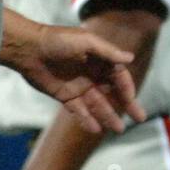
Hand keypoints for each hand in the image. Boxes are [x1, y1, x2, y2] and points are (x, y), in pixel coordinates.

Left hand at [1, 22, 146, 133]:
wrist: (29, 49)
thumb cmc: (59, 40)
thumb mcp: (86, 42)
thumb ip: (108, 51)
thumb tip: (130, 58)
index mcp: (100, 59)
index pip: (119, 76)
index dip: (127, 88)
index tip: (132, 99)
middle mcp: (92, 74)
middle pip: (113, 92)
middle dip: (126, 104)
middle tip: (140, 117)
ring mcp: (79, 86)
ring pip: (98, 104)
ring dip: (108, 116)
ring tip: (119, 129)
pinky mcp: (65, 96)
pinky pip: (79, 111)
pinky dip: (87, 120)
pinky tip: (95, 129)